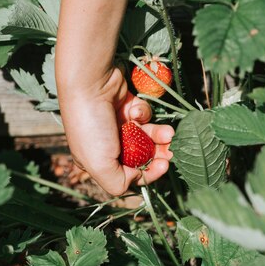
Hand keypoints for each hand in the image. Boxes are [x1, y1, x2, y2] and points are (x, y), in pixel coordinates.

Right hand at [58, 67, 173, 195]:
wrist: (91, 82)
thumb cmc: (91, 126)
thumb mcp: (99, 164)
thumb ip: (118, 183)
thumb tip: (137, 180)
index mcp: (97, 161)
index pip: (128, 175)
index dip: (148, 173)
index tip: (163, 167)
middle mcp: (108, 144)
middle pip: (141, 156)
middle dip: (158, 154)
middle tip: (173, 151)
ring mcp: (118, 124)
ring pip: (147, 136)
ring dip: (159, 136)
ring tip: (169, 133)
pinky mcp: (127, 107)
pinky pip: (143, 115)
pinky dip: (143, 114)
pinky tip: (136, 110)